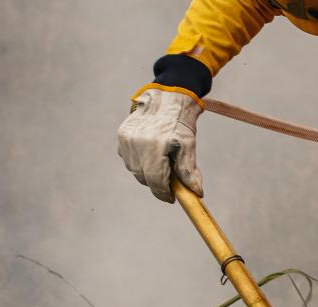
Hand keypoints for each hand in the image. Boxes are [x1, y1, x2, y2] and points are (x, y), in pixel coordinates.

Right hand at [117, 87, 203, 202]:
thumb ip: (189, 170)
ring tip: (162, 165)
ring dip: (148, 174)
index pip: (156, 180)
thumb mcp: (188, 145)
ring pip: (135, 170)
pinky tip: (151, 155)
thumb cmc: (180, 121)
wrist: (167, 96)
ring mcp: (126, 139)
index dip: (163, 193)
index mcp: (155, 145)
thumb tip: (196, 192)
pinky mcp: (121, 135)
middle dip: (157, 184)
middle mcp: (137, 143)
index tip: (171, 198)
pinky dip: (139, 163)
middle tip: (170, 183)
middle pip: (144, 177)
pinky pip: (128, 159)